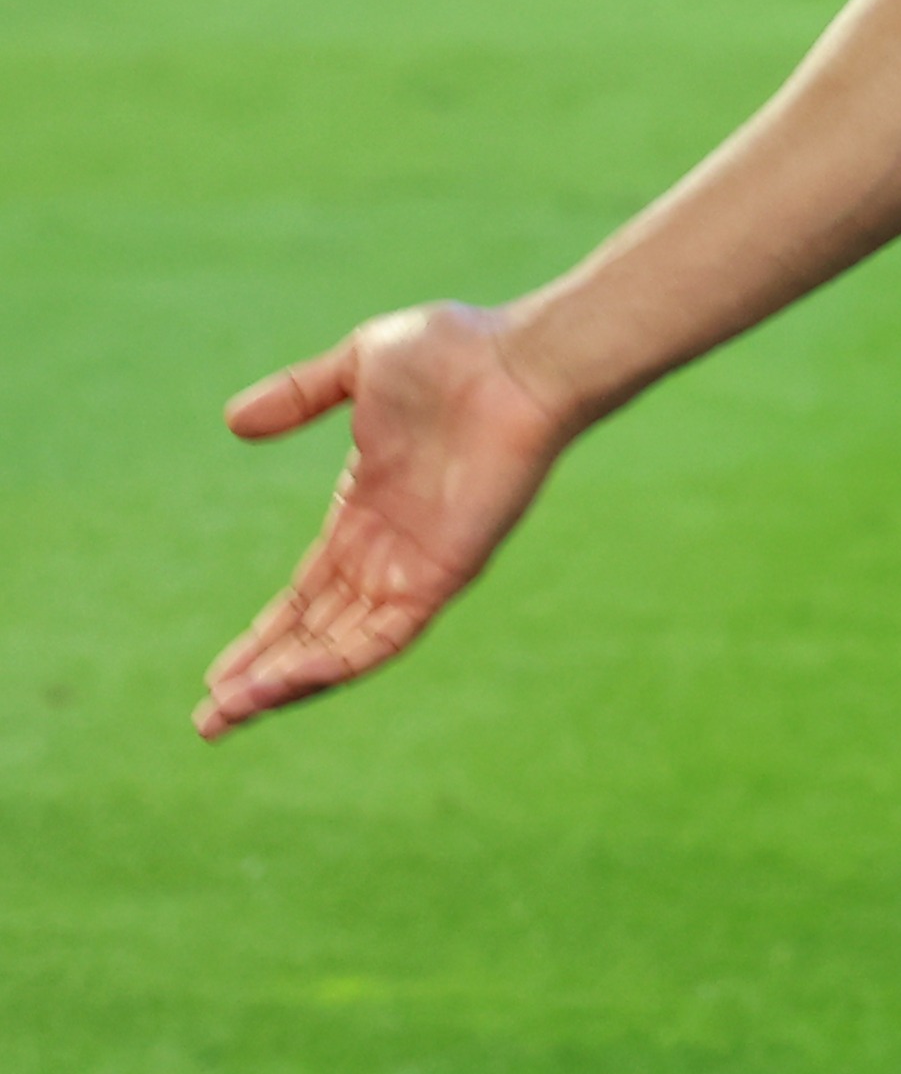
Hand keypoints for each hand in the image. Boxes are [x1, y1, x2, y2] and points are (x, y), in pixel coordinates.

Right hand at [196, 304, 572, 741]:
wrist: (520, 359)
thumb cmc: (457, 353)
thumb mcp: (355, 368)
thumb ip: (298, 396)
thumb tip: (233, 422)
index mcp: (367, 512)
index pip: (308, 594)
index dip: (265, 634)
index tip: (216, 673)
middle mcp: (390, 550)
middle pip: (316, 633)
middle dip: (262, 677)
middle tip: (207, 720)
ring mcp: (417, 566)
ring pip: (341, 649)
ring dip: (282, 684)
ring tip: (222, 718)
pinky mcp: (444, 575)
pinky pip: (381, 639)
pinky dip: (329, 667)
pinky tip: (277, 687)